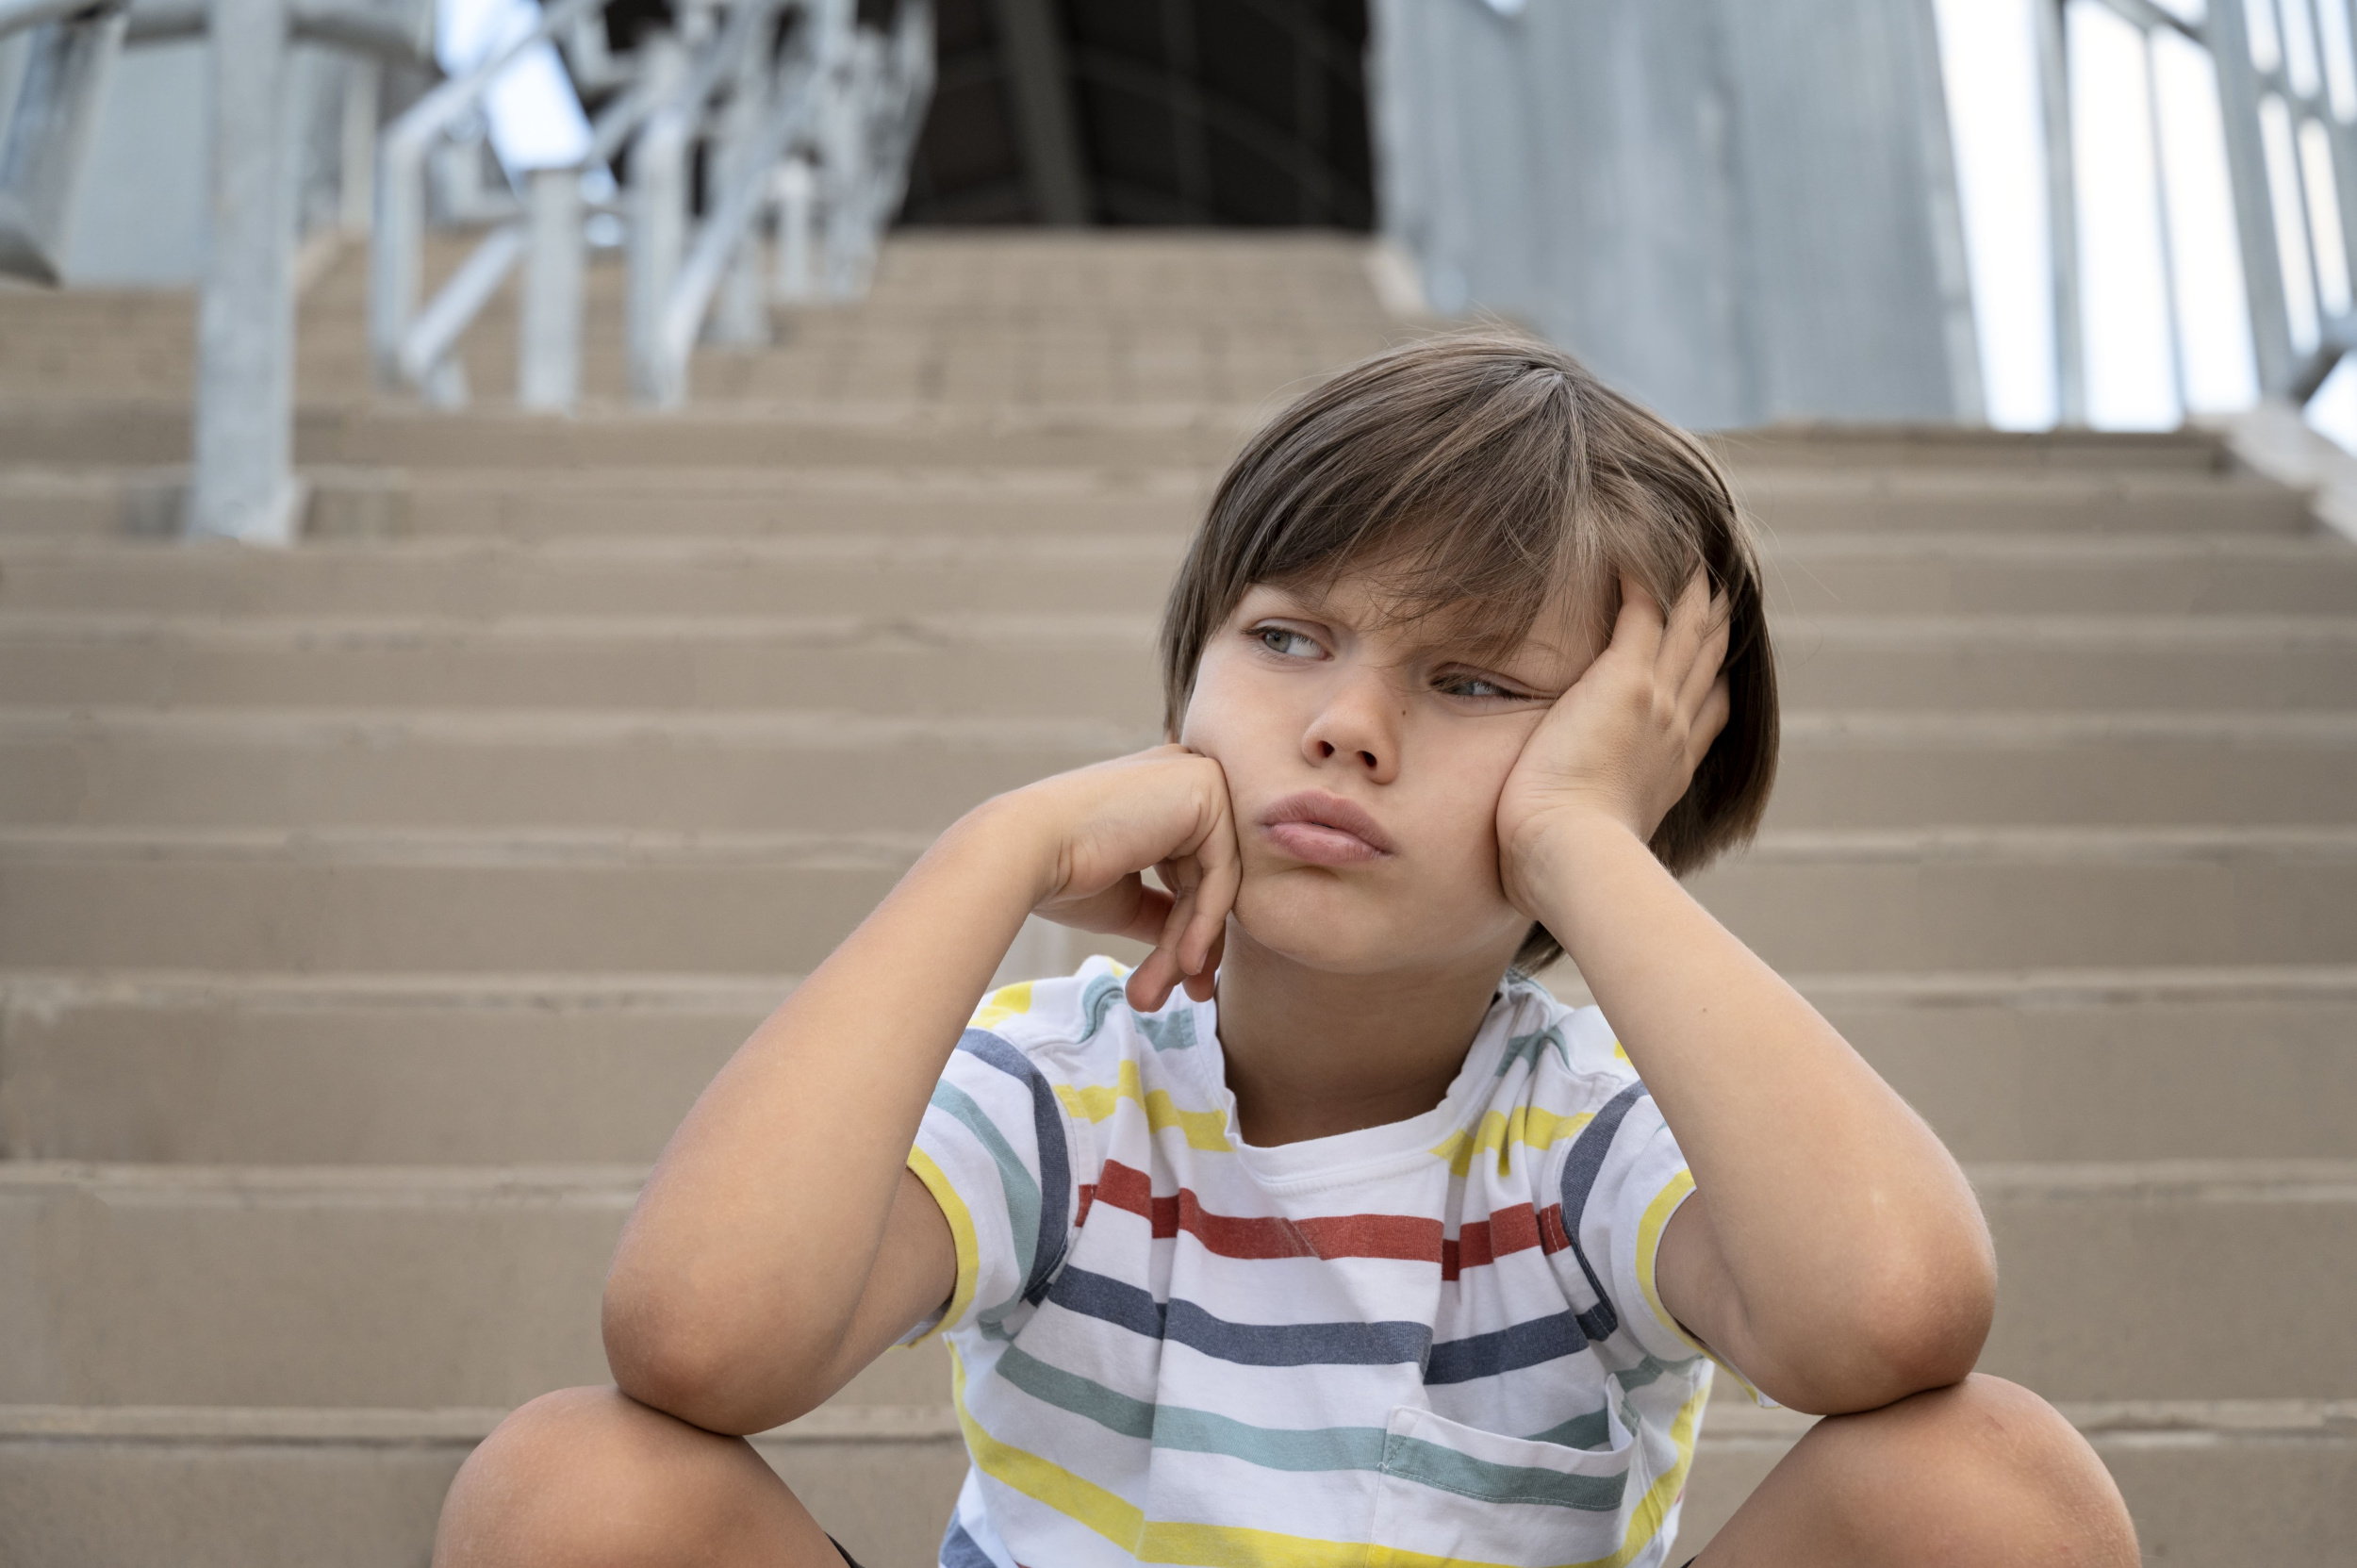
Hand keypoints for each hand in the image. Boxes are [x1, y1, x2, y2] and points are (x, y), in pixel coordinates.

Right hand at [1003, 746, 1240, 1011]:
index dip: (1191, 931)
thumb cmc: (1060, 874)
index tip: (1182, 980)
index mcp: (1163, 792)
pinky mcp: (1207, 790)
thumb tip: (1197, 950)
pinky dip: (1205, 924)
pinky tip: (1184, 962)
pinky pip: (1222, 874)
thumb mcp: (1126, 898)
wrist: (1023, 852)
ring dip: (1191, 945)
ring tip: (1159, 991)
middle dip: (1196, 944)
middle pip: (1211, 879)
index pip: (1197, 871)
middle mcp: (1185, 775)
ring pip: (1218, 884)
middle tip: (1186, 996)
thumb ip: (1167, 912)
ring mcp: (1199, 777)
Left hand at [1495, 572, 1731, 911]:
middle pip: (1708, 661)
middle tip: (1716, 586)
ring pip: (1689, 626)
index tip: (1715, 658)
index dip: (1714, 681)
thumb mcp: (1591, 851)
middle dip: (1712, 623)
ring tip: (1689, 555)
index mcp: (1668, 772)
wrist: (1572, 860)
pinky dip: (1643, 574)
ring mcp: (1658, 701)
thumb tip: (1567, 860)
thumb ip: (1588, 836)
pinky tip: (1632, 546)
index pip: (1707, 715)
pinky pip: (1644, 607)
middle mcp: (1675, 730)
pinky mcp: (1625, 678)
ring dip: (1690, 588)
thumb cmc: (1564, 870)